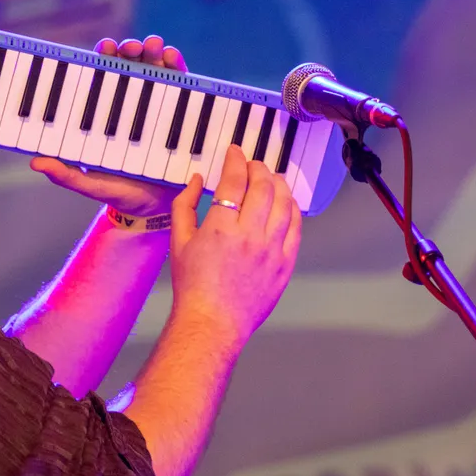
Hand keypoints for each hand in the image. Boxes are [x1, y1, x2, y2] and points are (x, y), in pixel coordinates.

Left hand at [30, 36, 186, 217]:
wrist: (153, 209)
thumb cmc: (117, 191)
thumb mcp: (88, 184)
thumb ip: (65, 174)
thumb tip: (36, 162)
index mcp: (106, 113)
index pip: (102, 78)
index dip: (103, 58)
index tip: (105, 47)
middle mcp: (130, 104)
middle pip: (131, 67)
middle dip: (131, 49)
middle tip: (131, 46)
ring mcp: (156, 105)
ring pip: (155, 70)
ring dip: (156, 52)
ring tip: (156, 45)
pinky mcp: (181, 112)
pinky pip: (182, 86)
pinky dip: (179, 68)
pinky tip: (174, 58)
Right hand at [168, 145, 301, 342]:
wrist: (212, 322)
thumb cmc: (192, 285)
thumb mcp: (178, 241)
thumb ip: (185, 205)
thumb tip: (198, 180)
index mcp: (221, 227)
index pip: (235, 180)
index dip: (236, 160)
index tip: (235, 153)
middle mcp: (250, 235)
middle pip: (264, 187)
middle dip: (259, 168)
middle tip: (253, 164)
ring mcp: (272, 250)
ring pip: (285, 204)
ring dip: (279, 185)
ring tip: (272, 178)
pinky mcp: (285, 264)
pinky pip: (296, 229)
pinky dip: (293, 210)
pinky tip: (287, 203)